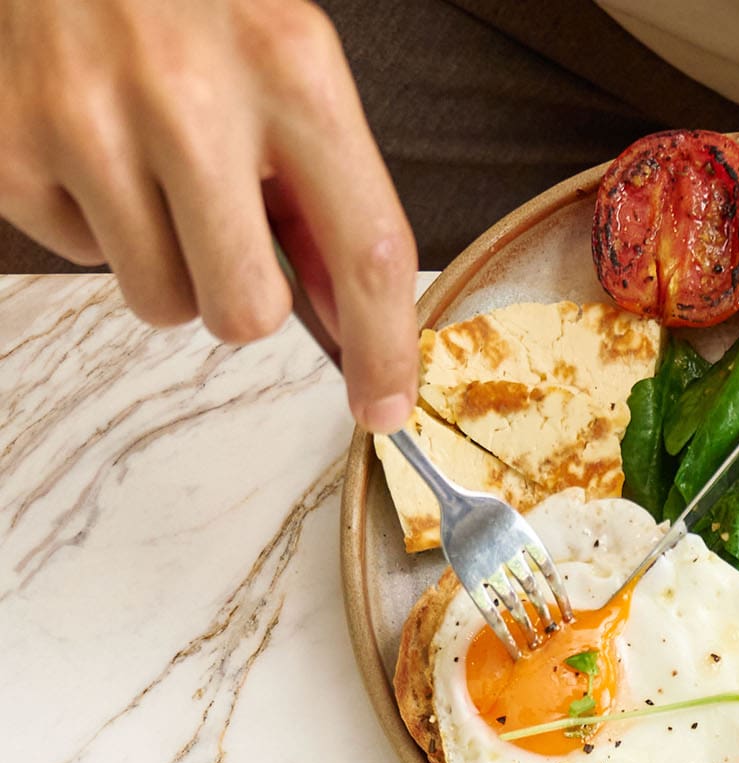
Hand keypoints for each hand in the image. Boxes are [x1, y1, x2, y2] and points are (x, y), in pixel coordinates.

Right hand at [0, 0, 416, 426]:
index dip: (382, 351)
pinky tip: (92, 144)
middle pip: (246, 312)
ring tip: (149, 169)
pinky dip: (91, 220)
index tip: (382, 407)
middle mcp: (190, 96)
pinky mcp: (12, 145)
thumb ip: (324, 188)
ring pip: (161, 302)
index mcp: (289, 68)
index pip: (367, 251)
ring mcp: (90, 120)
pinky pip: (79, 259)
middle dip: (243, 298)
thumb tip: (353, 323)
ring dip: (165, 263)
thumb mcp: (283, 59)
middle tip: (220, 228)